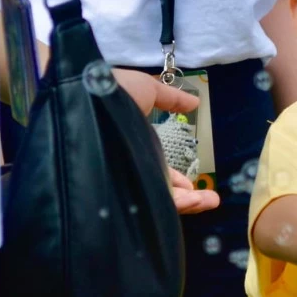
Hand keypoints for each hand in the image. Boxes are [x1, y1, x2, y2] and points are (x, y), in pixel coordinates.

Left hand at [113, 69, 219, 214]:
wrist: (84, 94)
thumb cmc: (110, 91)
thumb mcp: (146, 89)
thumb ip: (170, 98)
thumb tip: (195, 102)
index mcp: (130, 150)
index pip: (156, 174)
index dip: (177, 181)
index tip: (196, 184)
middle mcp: (126, 169)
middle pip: (160, 192)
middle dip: (189, 198)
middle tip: (211, 199)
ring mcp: (122, 182)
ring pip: (158, 202)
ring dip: (188, 204)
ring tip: (209, 201)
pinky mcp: (119, 192)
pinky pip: (150, 206)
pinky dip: (175, 205)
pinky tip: (195, 200)